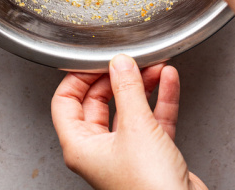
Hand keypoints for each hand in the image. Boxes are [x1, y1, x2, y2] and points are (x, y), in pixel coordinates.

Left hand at [51, 55, 206, 189]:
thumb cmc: (147, 187)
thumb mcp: (136, 127)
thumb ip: (127, 90)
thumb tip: (120, 64)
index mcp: (81, 147)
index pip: (65, 102)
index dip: (78, 77)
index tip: (95, 58)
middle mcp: (100, 150)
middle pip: (99, 102)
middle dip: (117, 78)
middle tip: (130, 60)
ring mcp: (126, 152)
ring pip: (130, 109)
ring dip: (143, 85)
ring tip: (155, 64)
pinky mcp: (152, 153)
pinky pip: (153, 118)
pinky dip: (161, 98)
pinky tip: (168, 81)